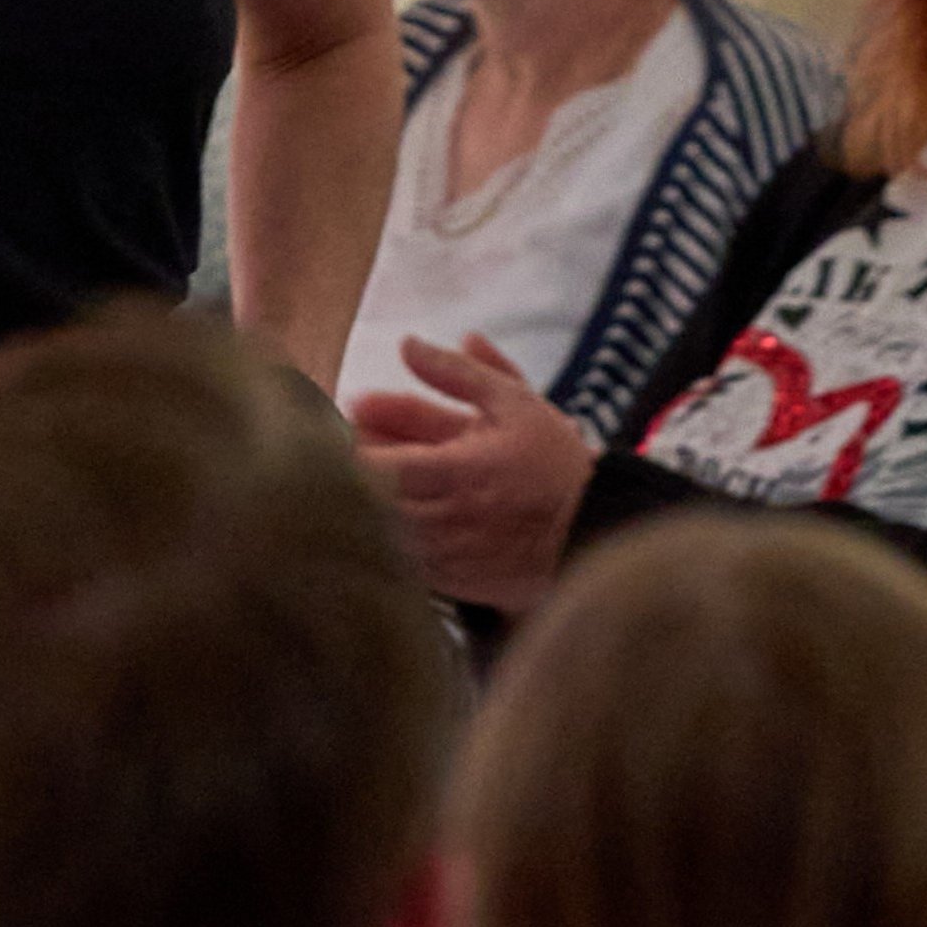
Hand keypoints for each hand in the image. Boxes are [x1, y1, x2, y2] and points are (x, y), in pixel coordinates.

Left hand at [350, 333, 593, 616]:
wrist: (595, 527)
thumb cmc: (554, 462)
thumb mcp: (512, 402)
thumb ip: (456, 372)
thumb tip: (407, 343)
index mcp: (456, 470)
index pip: (376, 465)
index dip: (345, 449)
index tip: (332, 428)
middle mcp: (446, 517)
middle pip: (370, 503)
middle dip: (346, 476)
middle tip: (330, 449)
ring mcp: (447, 555)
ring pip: (382, 537)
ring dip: (361, 509)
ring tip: (344, 484)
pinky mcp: (454, 583)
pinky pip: (404, 566)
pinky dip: (385, 541)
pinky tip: (377, 522)